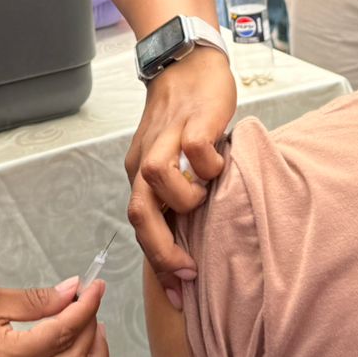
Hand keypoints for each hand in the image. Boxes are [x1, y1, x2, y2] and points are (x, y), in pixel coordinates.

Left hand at [125, 48, 235, 308]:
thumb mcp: (172, 158)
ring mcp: (167, 139)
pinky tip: (219, 165)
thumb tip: (190, 240)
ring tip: (207, 196)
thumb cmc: (184, 115)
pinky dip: (207, 166)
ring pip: (158, 181)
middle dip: (161, 250)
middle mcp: (145, 160)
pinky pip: (193, 151)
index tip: (177, 295)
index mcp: (139, 173)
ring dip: (185, 200)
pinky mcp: (192, 121)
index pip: (139, 225)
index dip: (157, 262)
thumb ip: (175, 192)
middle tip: (187, 273)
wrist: (185, 61)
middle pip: (138, 211)